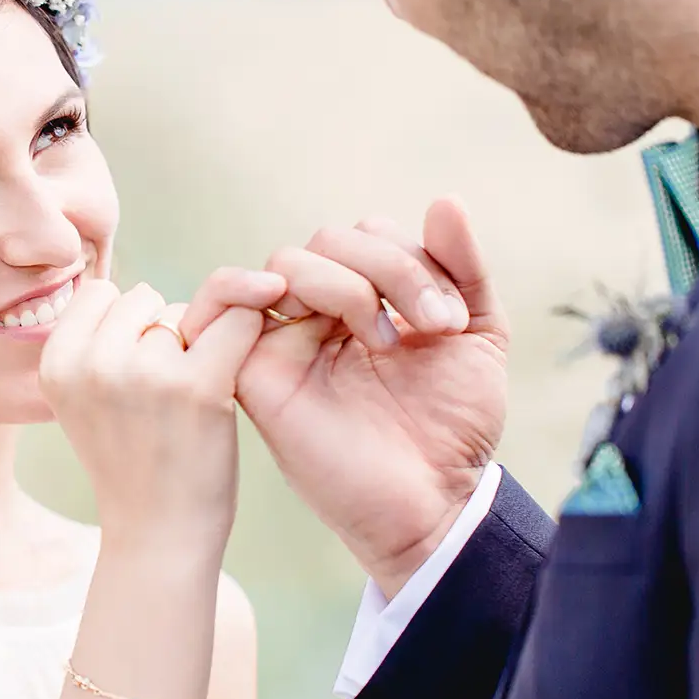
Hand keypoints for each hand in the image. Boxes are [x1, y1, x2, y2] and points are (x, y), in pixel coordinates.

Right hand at [40, 281, 272, 546]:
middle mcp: (91, 362)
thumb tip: (143, 288)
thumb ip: (97, 343)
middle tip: (162, 398)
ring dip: (198, 344)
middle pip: (144, 299)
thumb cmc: (132, 464)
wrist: (158, 537)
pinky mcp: (196, 385)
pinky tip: (251, 353)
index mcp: (55, 362)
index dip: (127, 325)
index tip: (134, 373)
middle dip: (162, 334)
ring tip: (188, 404)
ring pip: (187, 311)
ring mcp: (142, 372)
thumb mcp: (86, 400)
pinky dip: (251, 324)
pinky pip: (237, 320)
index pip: (101, 292)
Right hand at [182, 200, 509, 596]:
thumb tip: (444, 199)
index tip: (454, 322)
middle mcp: (322, 312)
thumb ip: (461, 267)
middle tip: (434, 327)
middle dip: (392, 268)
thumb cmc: (453, 427)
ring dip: (346, 284)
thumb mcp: (477, 332)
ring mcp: (285, 338)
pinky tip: (315, 317)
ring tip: (385, 341)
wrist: (434, 499)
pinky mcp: (252, 371)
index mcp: (370, 298)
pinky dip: (242, 285)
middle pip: (329, 239)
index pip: (369, 234)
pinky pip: (221, 302)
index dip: (415, 259)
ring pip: (288, 262)